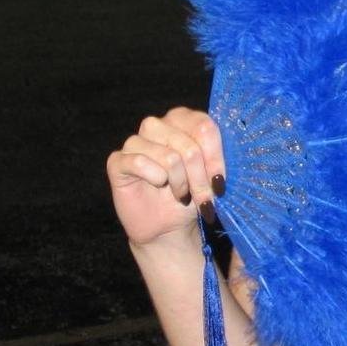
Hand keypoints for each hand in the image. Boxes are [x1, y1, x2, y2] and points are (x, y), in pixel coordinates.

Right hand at [106, 107, 225, 248]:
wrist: (168, 226)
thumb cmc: (193, 196)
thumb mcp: (213, 177)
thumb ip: (219, 160)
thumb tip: (228, 159)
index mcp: (184, 119)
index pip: (205, 127)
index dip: (216, 159)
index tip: (220, 184)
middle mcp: (158, 125)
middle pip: (190, 146)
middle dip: (201, 179)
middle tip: (204, 198)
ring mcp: (136, 141)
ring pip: (169, 157)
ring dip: (181, 183)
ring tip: (182, 194)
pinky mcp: (118, 161)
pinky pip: (140, 162)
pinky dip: (155, 179)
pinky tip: (158, 186)